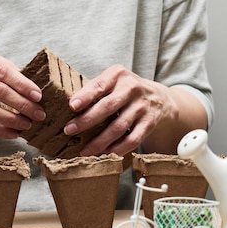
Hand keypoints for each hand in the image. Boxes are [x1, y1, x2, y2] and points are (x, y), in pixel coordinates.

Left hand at [63, 65, 177, 155]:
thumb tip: (68, 109)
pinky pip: (133, 140)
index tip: (71, 106)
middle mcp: (132, 88)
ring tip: (84, 150)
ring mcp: (142, 106)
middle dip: (87, 121)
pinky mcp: (150, 123)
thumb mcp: (111, 81)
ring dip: (99, 141)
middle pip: (108, 107)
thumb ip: (93, 91)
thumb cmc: (124, 90)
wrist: (158, 97)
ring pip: (119, 127)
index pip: (99, 85)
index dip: (85, 96)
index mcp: (118, 75)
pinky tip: (105, 153)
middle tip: (69, 130)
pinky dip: (118, 149)